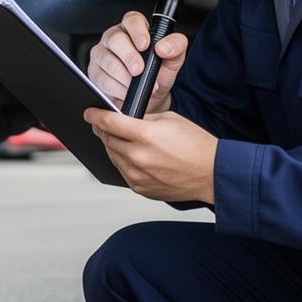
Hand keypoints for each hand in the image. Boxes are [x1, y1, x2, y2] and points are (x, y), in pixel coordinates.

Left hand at [84, 107, 216, 203]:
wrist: (212, 173)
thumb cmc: (196, 145)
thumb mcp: (169, 119)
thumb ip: (143, 119)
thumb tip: (125, 119)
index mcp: (144, 135)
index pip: (108, 123)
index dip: (95, 116)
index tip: (89, 113)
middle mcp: (137, 157)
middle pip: (107, 140)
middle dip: (103, 130)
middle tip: (102, 124)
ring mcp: (137, 176)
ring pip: (112, 156)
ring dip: (112, 146)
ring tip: (118, 139)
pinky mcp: (140, 188)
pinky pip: (123, 171)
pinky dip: (123, 162)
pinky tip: (132, 155)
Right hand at [87, 10, 188, 113]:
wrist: (151, 97)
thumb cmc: (159, 72)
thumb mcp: (174, 58)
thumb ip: (176, 46)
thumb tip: (163, 47)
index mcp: (134, 28)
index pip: (132, 20)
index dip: (137, 31)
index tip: (145, 45)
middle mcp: (115, 37)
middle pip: (115, 39)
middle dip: (128, 56)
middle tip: (139, 70)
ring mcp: (102, 53)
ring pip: (107, 60)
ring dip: (124, 76)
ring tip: (137, 85)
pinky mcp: (94, 72)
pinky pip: (102, 78)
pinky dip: (116, 88)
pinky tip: (127, 91)